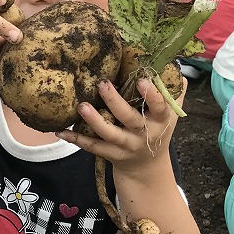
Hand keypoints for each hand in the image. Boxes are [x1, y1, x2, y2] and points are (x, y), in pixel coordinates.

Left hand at [56, 76, 184, 173]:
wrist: (147, 167)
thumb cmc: (156, 130)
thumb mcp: (170, 115)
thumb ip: (173, 92)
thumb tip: (173, 66)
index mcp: (160, 120)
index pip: (159, 107)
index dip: (151, 95)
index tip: (141, 79)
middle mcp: (143, 133)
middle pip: (129, 118)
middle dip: (115, 101)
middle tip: (102, 83)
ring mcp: (126, 145)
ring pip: (109, 134)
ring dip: (94, 120)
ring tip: (81, 106)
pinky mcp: (111, 154)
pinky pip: (92, 147)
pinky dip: (76, 139)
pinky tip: (61, 131)